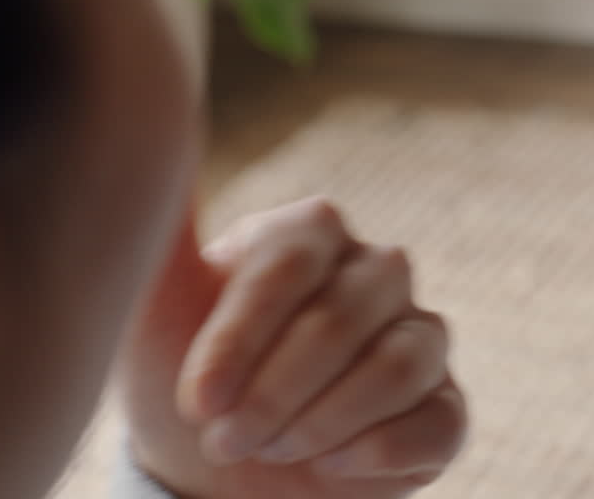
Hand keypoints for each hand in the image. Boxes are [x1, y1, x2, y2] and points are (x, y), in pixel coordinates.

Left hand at [116, 197, 465, 498]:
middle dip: (274, 394)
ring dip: (322, 424)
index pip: (289, 266)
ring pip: (398, 366)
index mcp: (310, 235)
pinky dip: (377, 453)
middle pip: (341, 318)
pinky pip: (438, 422)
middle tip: (226, 439)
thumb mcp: (156, 314)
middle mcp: (377, 272)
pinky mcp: (445, 405)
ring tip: (273, 451)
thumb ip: (158, 232)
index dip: (241, 339)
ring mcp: (420, 336)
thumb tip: (147, 129)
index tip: (198, 403)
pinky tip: (328, 467)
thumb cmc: (194, 384)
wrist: (225, 474)